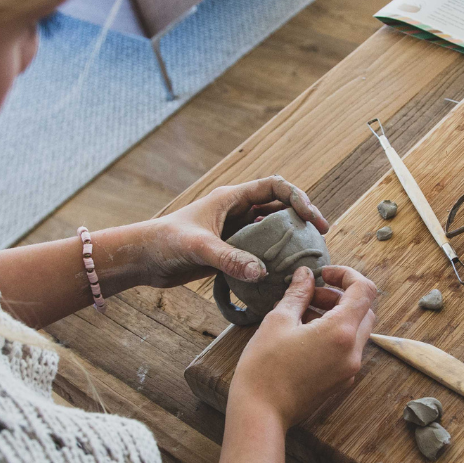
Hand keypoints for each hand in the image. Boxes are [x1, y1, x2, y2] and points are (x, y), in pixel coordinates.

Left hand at [136, 176, 328, 288]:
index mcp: (232, 198)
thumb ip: (229, 259)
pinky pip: (260, 251)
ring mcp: (235, 232)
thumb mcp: (198, 248)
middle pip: (280, 207)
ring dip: (290, 240)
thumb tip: (261, 272)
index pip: (275, 187)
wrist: (143, 258)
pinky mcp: (230, 251)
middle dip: (302, 219)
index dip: (299, 198)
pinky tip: (282, 274)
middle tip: (320, 239)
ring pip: (272, 230)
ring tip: (308, 257)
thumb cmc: (165, 243)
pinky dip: (274, 259)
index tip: (313, 219)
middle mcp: (237, 212)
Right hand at [230, 265, 377, 428]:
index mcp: (341, 332)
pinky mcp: (341, 381)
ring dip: (337, 315)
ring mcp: (349, 369)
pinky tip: (304, 336)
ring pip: (356, 330)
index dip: (347, 274)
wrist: (260, 414)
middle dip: (340, 296)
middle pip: (364, 310)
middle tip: (310, 295)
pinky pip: (347, 349)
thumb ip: (298, 294)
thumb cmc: (264, 368)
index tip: (324, 274)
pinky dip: (334, 335)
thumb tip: (306, 275)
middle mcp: (353, 352)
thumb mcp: (278, 321)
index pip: (365, 290)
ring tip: (302, 314)